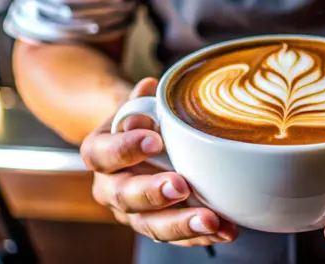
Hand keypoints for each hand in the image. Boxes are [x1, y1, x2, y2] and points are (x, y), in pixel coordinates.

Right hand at [80, 78, 237, 245]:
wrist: (142, 145)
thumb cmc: (141, 124)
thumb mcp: (138, 107)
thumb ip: (142, 102)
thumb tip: (148, 88)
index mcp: (100, 154)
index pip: (103, 154)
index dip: (126, 149)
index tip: (154, 139)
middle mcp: (111, 187)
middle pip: (125, 197)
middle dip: (154, 194)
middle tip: (181, 185)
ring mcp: (133, 211)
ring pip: (150, 225)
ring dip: (182, 224)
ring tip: (212, 220)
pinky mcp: (157, 226)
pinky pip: (176, 237)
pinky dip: (201, 236)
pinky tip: (224, 230)